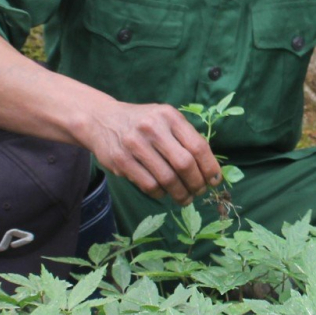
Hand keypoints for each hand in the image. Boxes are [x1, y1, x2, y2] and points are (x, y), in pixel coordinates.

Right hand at [81, 100, 219, 204]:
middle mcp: (152, 127)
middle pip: (184, 164)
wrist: (101, 120)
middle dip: (196, 184)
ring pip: (167, 178)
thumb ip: (184, 137)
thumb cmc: (141, 123)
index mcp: (169, 116)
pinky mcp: (121, 160)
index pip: (198, 146)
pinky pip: (149, 185)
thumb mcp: (164, 119)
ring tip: (184, 198)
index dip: (209, 167)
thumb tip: (209, 168)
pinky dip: (161, 194)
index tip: (214, 180)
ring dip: (180, 194)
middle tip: (199, 192)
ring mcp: (135, 144)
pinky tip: (164, 193)